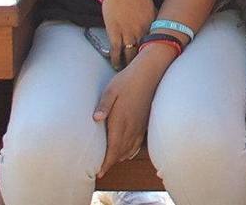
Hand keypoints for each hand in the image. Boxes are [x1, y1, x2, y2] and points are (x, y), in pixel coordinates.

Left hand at [93, 50, 167, 174]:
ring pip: (130, 149)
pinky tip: (126, 151)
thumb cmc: (127, 80)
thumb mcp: (111, 89)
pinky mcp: (144, 122)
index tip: (100, 172)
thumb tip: (95, 119)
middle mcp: (131, 126)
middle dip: (111, 162)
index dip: (107, 162)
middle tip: (101, 169)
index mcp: (121, 120)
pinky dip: (130, 150)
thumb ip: (103, 105)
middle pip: (121, 152)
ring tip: (110, 162)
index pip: (114, 149)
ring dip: (120, 157)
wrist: (150, 72)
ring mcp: (140, 125)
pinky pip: (138, 142)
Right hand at [96, 0, 155, 67]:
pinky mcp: (115, 34)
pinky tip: (117, 66)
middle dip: (144, 64)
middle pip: (145, 53)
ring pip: (131, 56)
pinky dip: (116, 61)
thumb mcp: (150, 5)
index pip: (157, 43)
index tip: (156, 62)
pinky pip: (116, 52)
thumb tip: (156, 28)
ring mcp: (128, 33)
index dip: (156, 54)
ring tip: (129, 73)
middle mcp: (142, 31)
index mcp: (152, 23)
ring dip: (130, 66)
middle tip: (143, 73)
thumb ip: (153, 19)